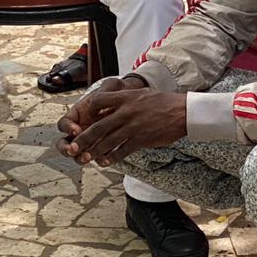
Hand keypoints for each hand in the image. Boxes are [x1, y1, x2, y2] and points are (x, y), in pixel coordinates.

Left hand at [57, 86, 186, 165]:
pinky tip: (106, 162)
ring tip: (86, 158)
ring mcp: (134, 126)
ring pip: (108, 141)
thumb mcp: (142, 94)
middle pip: (99, 126)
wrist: (183, 112)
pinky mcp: (141, 139)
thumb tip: (112, 104)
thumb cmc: (164, 102)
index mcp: (126, 97)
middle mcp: (127, 111)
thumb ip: (126, 99)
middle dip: (84, 138)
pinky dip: (113, 157)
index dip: (87, 110)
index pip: (98, 101)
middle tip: (73, 147)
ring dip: (95, 151)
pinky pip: (122, 150)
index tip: (82, 118)